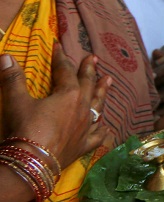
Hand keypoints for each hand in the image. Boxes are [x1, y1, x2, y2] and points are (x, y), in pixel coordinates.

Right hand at [0, 44, 108, 168]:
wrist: (33, 162)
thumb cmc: (27, 129)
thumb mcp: (17, 102)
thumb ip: (13, 78)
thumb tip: (5, 56)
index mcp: (69, 94)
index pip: (65, 70)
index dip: (60, 57)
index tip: (58, 46)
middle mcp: (82, 108)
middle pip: (88, 84)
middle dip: (89, 70)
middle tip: (94, 58)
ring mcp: (86, 127)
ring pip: (98, 105)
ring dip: (103, 92)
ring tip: (109, 81)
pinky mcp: (84, 145)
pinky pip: (97, 135)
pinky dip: (103, 130)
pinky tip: (108, 127)